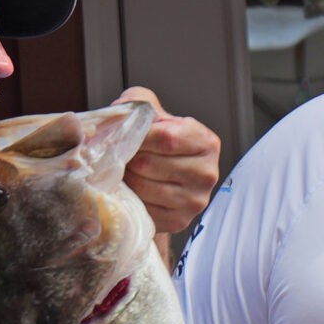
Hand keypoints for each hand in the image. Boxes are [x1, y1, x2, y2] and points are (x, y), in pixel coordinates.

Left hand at [114, 85, 220, 236]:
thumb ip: (137, 103)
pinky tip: (130, 189)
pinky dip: (130, 198)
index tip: (122, 136)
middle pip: (151, 164)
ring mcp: (195, 200)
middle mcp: (207, 173)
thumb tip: (116, 117)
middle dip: (127, 158)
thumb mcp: (150, 111)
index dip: (137, 136)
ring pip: (144, 187)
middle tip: (119, 155)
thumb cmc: (155, 141)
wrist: (161, 175)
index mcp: (206, 142)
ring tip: (123, 170)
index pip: (166, 138)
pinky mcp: (180, 221)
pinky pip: (144, 208)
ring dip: (125, 178)